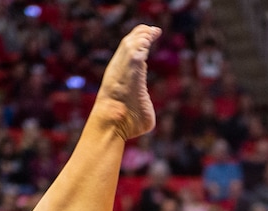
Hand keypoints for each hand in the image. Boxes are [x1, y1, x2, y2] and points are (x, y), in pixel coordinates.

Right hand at [94, 24, 161, 140]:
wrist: (113, 124)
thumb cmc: (128, 124)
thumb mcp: (142, 112)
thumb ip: (146, 105)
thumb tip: (147, 112)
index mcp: (122, 77)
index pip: (131, 54)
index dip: (140, 44)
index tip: (151, 38)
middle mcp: (121, 69)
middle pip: (129, 44)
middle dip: (142, 34)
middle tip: (154, 30)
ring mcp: (123, 68)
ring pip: (131, 44)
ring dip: (143, 36)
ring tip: (153, 31)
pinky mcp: (129, 69)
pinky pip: (135, 50)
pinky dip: (142, 41)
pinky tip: (150, 36)